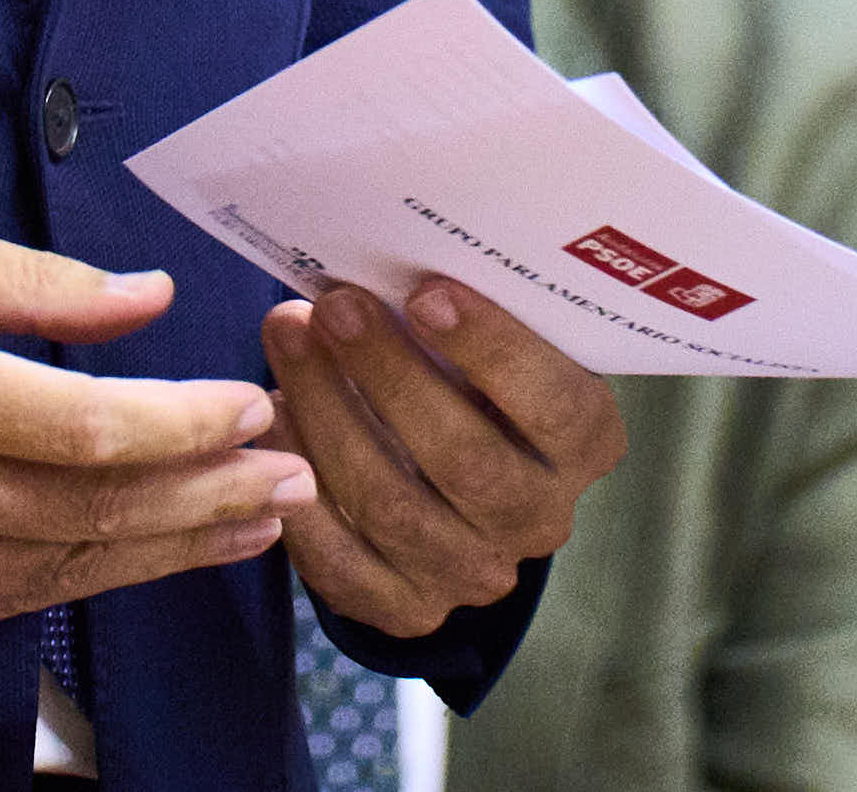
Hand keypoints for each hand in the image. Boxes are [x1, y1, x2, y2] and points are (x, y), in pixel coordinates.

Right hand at [0, 216, 314, 632]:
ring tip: (261, 522)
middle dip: (210, 493)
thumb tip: (147, 298)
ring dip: (178, 546)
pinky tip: (161, 556)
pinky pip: (20, 598)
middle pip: (95, 506)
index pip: (87, 426)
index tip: (253, 406)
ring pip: (71, 564)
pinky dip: (103, 578)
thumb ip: (32, 281)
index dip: (184, 426)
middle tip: (296, 476)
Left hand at [259, 276, 622, 639]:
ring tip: (289, 339)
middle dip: (389, 374)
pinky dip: (299, 493)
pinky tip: (273, 420)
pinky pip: (344, 564)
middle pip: (465, 459)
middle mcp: (540, 517)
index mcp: (583, 442)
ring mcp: (474, 572)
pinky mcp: (409, 609)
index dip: (492, 348)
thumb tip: (390, 246)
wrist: (454, 483)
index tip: (424, 292)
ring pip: (392, 504)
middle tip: (333, 306)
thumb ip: (463, 311)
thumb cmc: (473, 380)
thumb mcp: (493, 344)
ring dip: (329, 414)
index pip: (555, 403)